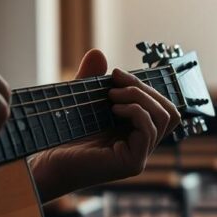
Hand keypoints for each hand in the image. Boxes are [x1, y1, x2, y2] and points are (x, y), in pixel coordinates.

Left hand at [29, 49, 180, 202]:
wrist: (46, 163)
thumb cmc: (62, 136)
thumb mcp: (81, 101)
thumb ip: (91, 79)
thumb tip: (98, 53)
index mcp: (136, 133)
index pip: (162, 107)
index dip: (146, 87)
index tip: (117, 74)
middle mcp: (142, 146)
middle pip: (169, 111)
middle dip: (145, 88)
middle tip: (115, 80)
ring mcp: (139, 156)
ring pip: (163, 118)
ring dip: (140, 98)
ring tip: (112, 95)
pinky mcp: (132, 163)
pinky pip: (149, 130)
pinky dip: (136, 111)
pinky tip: (114, 109)